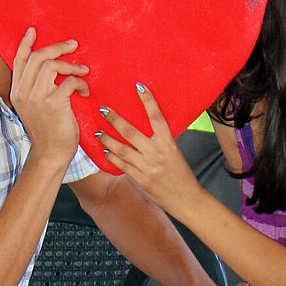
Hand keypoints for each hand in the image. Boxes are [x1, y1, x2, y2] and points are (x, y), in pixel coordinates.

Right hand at [10, 27, 89, 165]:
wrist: (50, 154)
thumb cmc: (50, 130)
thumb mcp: (38, 107)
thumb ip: (40, 89)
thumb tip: (56, 69)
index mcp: (18, 91)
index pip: (19, 61)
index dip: (25, 43)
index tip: (33, 30)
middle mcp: (23, 93)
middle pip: (38, 58)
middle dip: (57, 48)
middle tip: (74, 45)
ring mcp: (36, 98)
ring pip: (52, 66)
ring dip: (72, 66)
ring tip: (84, 71)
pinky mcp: (53, 104)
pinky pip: (69, 82)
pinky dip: (80, 83)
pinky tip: (85, 92)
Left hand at [96, 83, 201, 214]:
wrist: (187, 199)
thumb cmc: (181, 174)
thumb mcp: (174, 153)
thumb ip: (161, 142)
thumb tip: (145, 130)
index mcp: (168, 143)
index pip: (157, 117)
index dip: (148, 100)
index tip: (139, 86)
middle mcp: (157, 153)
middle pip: (131, 132)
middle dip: (115, 119)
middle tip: (104, 109)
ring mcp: (147, 167)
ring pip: (121, 149)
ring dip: (107, 139)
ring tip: (98, 132)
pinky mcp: (141, 179)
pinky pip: (122, 165)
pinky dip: (112, 157)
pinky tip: (105, 150)